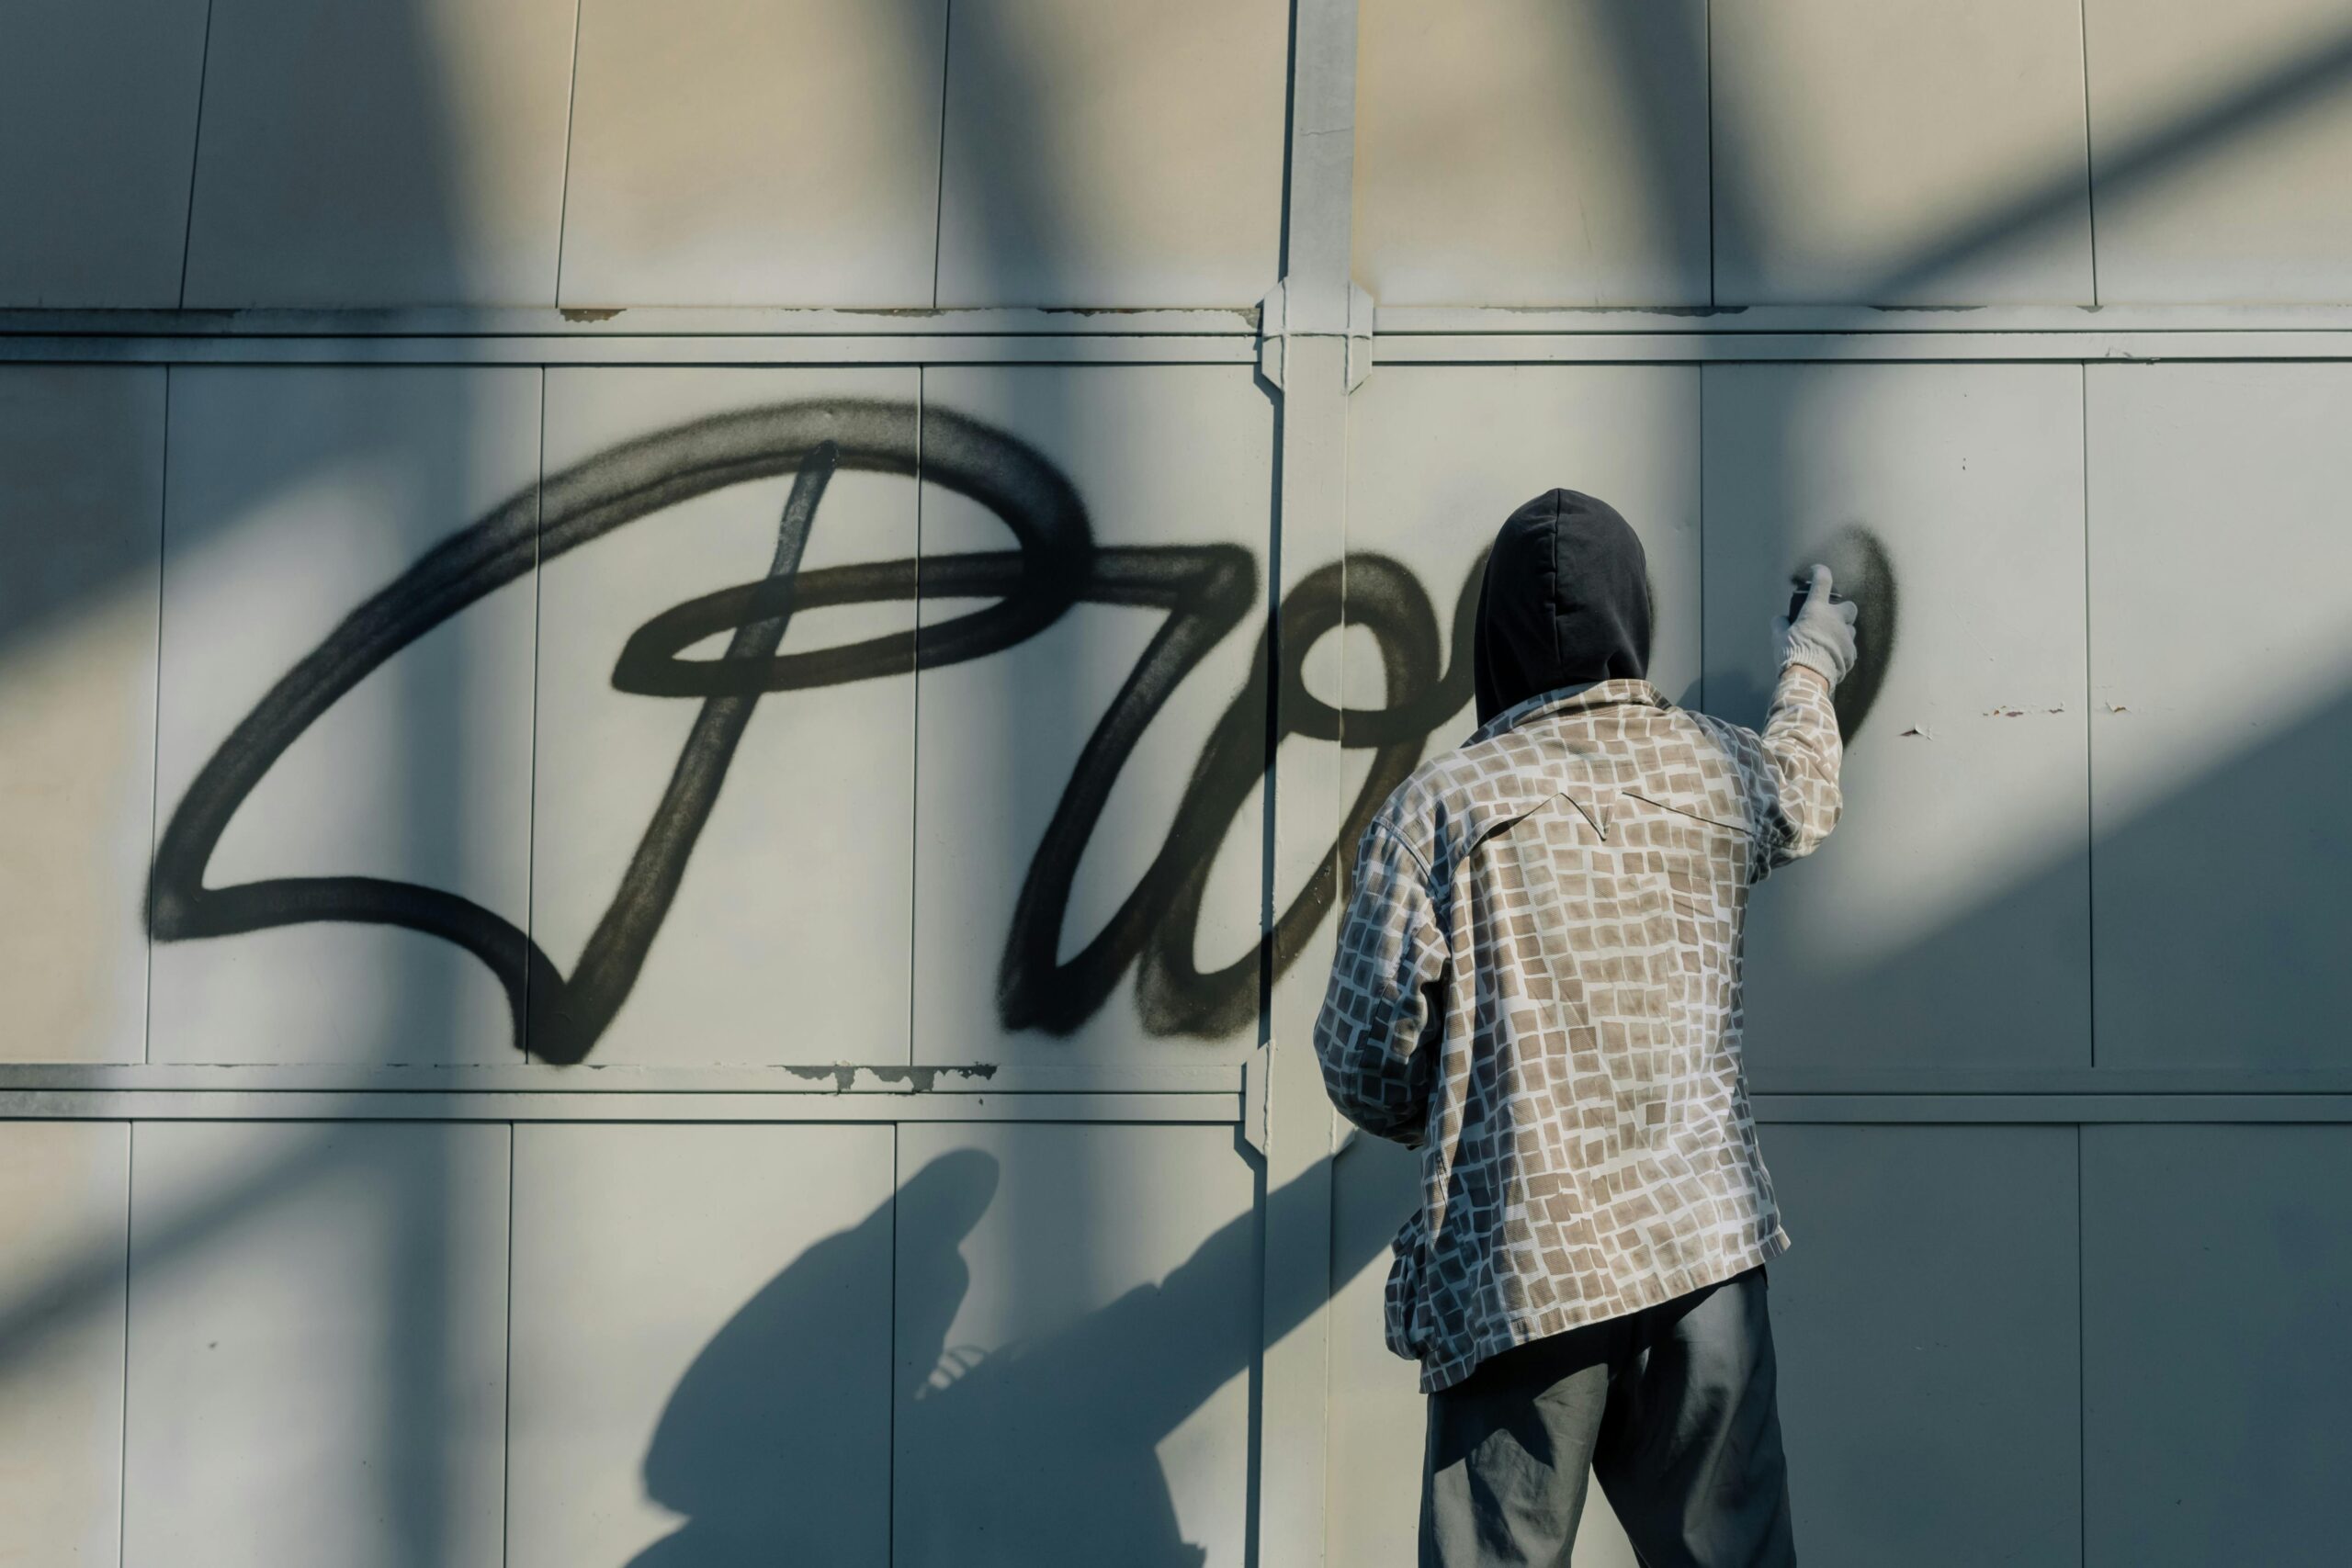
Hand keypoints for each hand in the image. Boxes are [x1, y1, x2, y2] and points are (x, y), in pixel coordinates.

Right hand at [1775, 564, 1859, 685]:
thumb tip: (1780, 619)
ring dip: (1842, 632)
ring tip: (1830, 642)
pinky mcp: (1851, 654)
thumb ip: (1780, 624)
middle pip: (1850, 607)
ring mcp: (1846, 637)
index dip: (1820, 572)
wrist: (1809, 677)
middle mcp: (1836, 619)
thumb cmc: (1792, 653)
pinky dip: (1842, 651)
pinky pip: (1850, 649)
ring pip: (1851, 629)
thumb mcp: (1779, 637)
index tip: (1818, 571)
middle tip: (1832, 619)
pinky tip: (1832, 658)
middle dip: (1843, 611)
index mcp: (1817, 610)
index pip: (1822, 581)